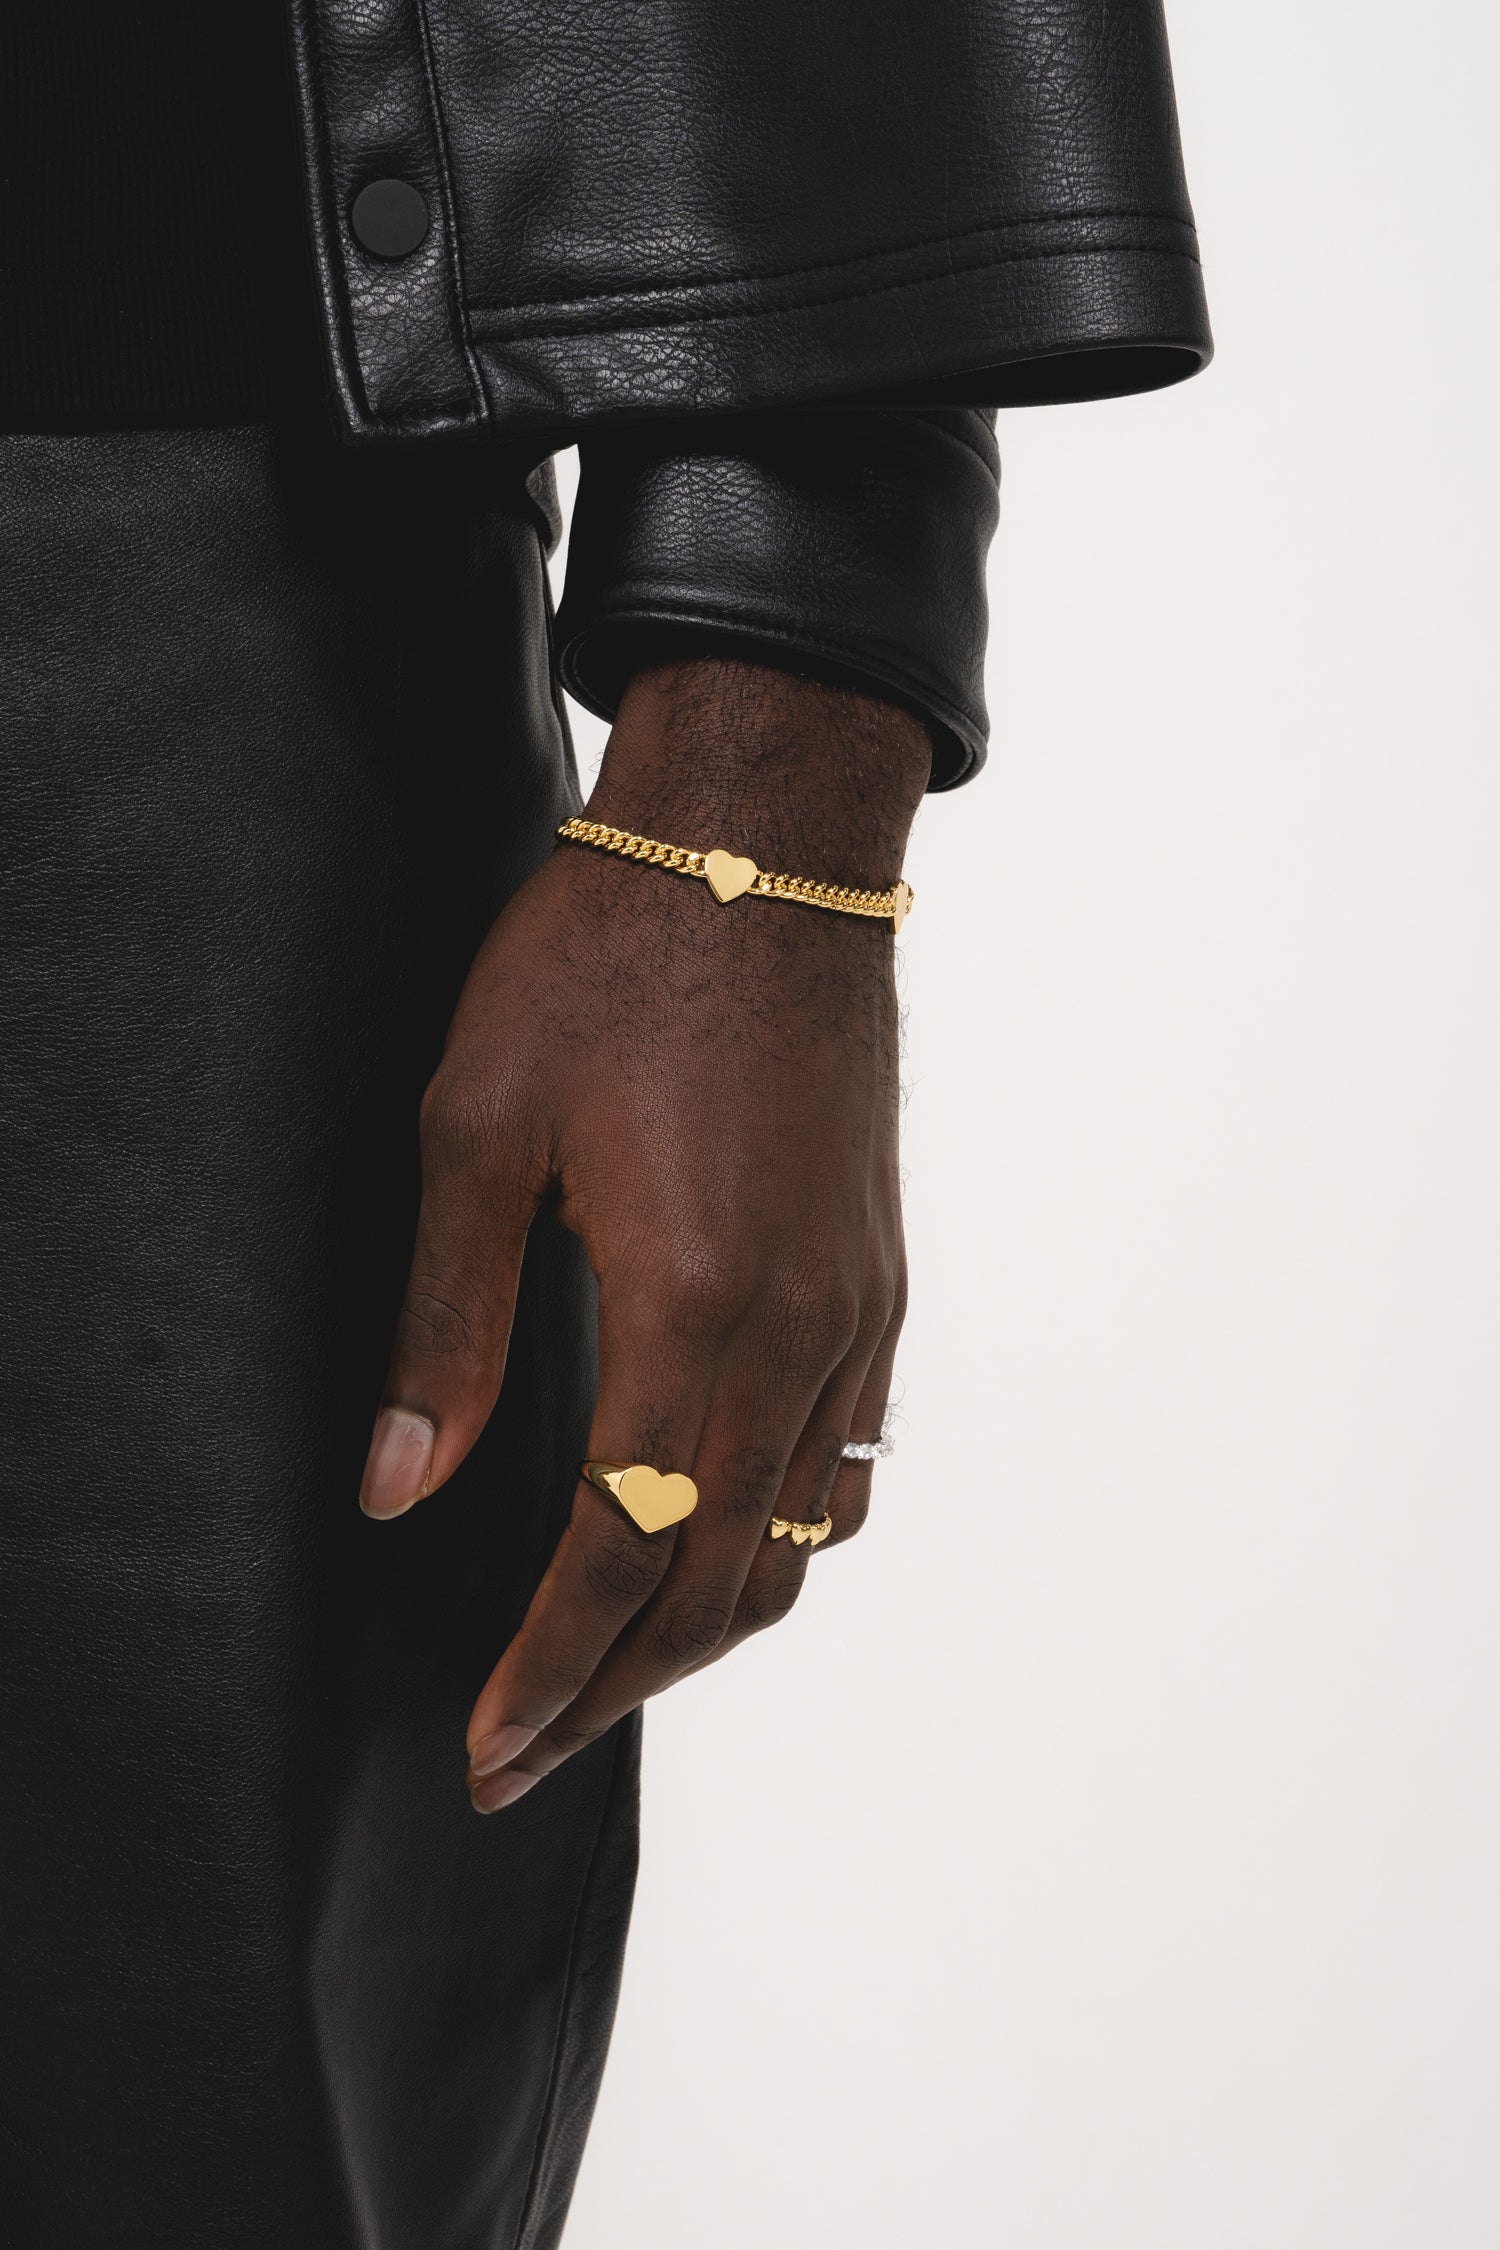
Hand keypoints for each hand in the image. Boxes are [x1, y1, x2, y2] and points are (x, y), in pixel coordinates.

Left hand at [357, 657, 928, 1809]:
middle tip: (524, 1751)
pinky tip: (723, 1545)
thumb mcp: (479, 1128)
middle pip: (717, 1582)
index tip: (489, 1749)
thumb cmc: (609, 962)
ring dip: (702, 1633)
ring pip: (798, 1542)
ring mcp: (856, 1311)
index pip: (620, 1549)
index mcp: (690, 1304)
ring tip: (609, 1676)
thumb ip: (451, 1327)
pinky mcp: (880, 1279)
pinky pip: (850, 1463)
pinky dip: (780, 1545)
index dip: (548, 1671)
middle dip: (614, 1690)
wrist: (767, 851)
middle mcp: (797, 1333)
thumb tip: (402, 1488)